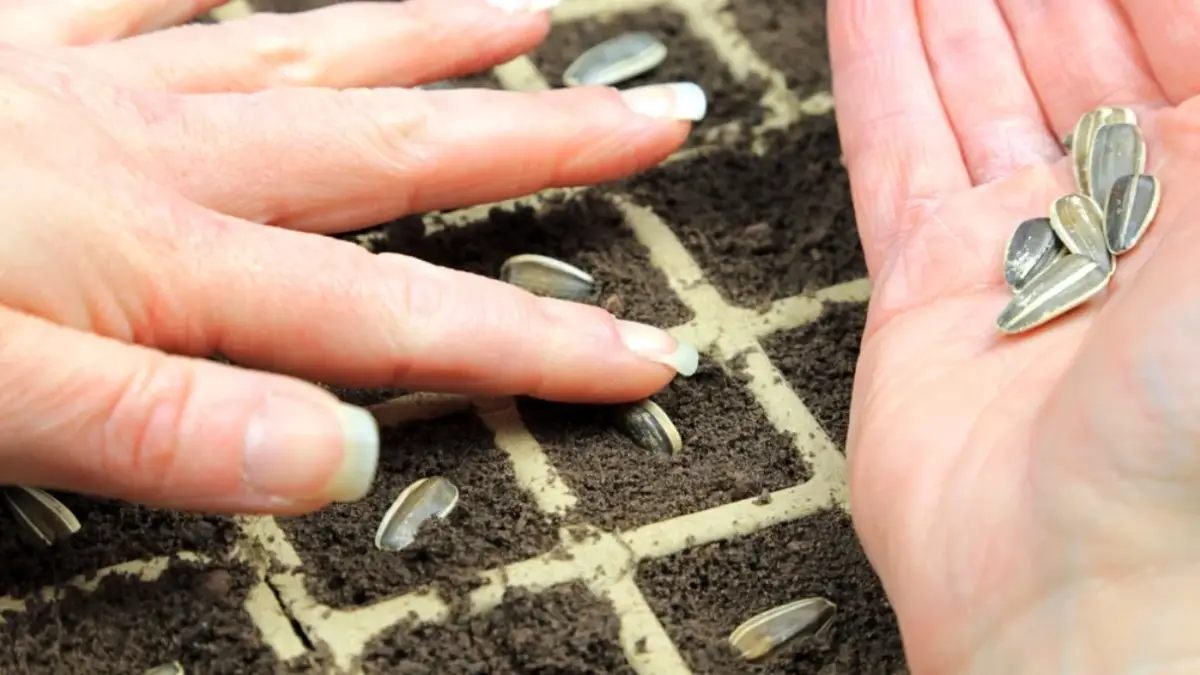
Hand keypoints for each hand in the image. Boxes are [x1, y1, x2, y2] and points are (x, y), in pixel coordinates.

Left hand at [0, 0, 703, 514]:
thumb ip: (167, 433)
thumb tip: (332, 461)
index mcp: (168, 261)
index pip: (400, 317)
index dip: (534, 343)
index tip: (639, 352)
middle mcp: (163, 157)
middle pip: (397, 150)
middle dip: (539, 146)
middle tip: (648, 121)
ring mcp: (99, 85)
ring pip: (306, 49)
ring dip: (428, 37)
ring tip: (527, 13)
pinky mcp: (25, 46)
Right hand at [831, 2, 1199, 671]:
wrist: (1102, 587)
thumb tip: (1162, 26)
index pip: (1171, 29)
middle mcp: (1135, 214)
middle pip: (1071, 40)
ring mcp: (1024, 248)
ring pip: (976, 82)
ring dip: (945, 3)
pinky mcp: (928, 290)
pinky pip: (895, 151)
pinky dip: (875, 66)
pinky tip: (863, 2)